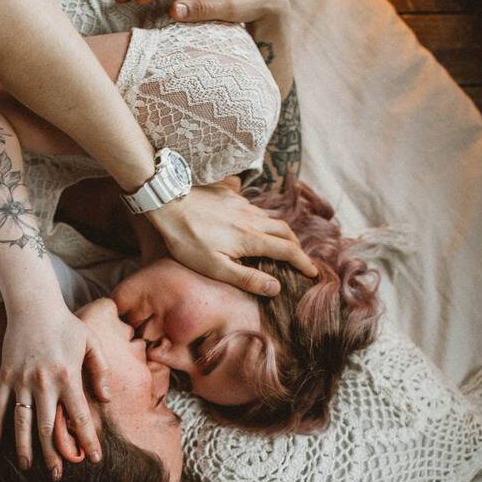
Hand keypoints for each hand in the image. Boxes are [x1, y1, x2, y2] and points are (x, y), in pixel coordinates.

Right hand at [0, 293, 109, 479]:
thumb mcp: (92, 343)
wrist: (33, 305)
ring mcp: (21, 380)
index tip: (93, 459)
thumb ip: (101, 371)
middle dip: (53, 455)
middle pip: (48, 427)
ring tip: (27, 468)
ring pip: (22, 422)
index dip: (87, 440)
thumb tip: (106, 400)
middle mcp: (43, 382)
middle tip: (57, 476)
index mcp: (68, 376)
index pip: (80, 416)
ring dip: (24, 447)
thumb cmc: (66, 325)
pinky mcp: (5, 376)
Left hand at [146, 177, 317, 295]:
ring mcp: (241, 204)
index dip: (303, 262)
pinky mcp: (229, 194)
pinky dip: (262, 219)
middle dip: (296, 246)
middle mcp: (252, 219)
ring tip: (279, 244)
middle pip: (285, 231)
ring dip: (280, 232)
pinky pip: (254, 207)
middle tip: (299, 259)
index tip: (313, 273)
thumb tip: (276, 287)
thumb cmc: (187, 240)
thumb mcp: (215, 267)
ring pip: (270, 218)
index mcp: (251, 239)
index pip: (287, 251)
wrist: (168, 202)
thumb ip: (246, 278)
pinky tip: (253, 223)